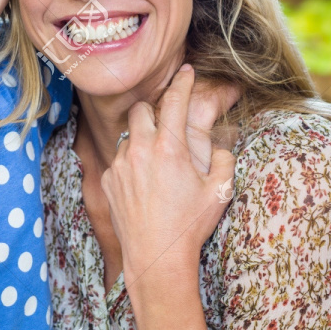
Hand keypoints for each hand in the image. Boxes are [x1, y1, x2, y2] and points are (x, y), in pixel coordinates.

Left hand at [100, 64, 235, 283]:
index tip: (186, 70)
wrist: (157, 258)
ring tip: (157, 159)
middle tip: (167, 122)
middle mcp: (140, 149)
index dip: (183, 81)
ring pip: (128, 134)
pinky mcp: (107, 180)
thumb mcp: (220, 190)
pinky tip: (144, 182)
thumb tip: (219, 143)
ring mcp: (120, 164)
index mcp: (170, 146)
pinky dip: (130, 162)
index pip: (175, 99)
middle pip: (142, 109)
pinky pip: (118, 159)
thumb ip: (223, 157)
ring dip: (142, 138)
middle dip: (155, 109)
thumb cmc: (190, 225)